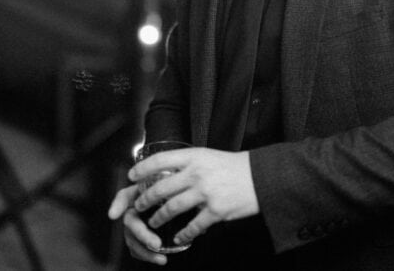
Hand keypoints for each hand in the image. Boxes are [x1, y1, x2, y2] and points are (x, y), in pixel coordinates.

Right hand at [107, 184, 167, 265]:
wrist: (171, 197)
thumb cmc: (165, 189)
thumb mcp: (162, 183)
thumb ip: (160, 181)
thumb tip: (131, 202)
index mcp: (134, 197)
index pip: (123, 198)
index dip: (117, 206)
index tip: (113, 215)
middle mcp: (131, 212)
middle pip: (132, 224)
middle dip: (143, 236)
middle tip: (157, 244)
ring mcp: (134, 227)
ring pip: (133, 241)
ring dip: (146, 252)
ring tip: (162, 259)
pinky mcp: (140, 238)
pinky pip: (137, 250)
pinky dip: (147, 256)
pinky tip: (161, 260)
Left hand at [129, 147, 257, 248]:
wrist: (262, 178)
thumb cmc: (235, 166)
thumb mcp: (210, 156)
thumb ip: (190, 164)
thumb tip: (168, 172)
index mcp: (194, 156)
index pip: (160, 160)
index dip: (142, 169)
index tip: (132, 176)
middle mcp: (197, 173)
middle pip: (161, 188)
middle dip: (145, 199)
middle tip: (138, 205)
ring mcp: (205, 193)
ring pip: (172, 208)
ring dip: (159, 217)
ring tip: (154, 221)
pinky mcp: (215, 211)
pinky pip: (193, 226)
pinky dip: (184, 234)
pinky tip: (179, 238)